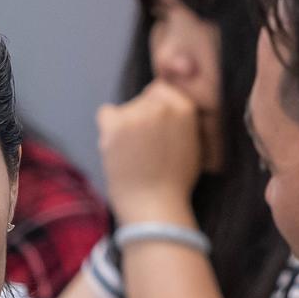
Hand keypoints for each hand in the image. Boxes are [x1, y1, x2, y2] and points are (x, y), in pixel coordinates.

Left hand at [96, 81, 205, 223]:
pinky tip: (117, 148)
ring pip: (124, 110)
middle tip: (143, 147)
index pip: (161, 90)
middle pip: (141, 100)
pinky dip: (107, 129)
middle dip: (141, 118)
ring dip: (124, 127)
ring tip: (132, 154)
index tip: (155, 130)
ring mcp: (137, 114)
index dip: (155, 108)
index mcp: (185, 109)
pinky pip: (105, 113)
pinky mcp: (116, 125)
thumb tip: (169, 110)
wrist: (154, 207)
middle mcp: (162, 106)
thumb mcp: (193, 145)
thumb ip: (182, 123)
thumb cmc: (174, 183)